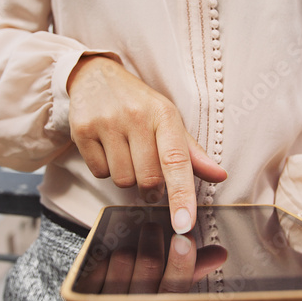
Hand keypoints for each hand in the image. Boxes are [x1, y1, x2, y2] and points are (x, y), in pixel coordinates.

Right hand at [67, 56, 226, 233]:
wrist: (96, 76)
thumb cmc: (139, 104)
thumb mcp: (169, 120)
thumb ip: (192, 152)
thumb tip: (219, 176)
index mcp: (163, 114)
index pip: (176, 161)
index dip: (181, 196)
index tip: (183, 224)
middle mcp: (135, 116)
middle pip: (148, 179)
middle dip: (151, 187)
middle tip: (149, 171)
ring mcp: (106, 122)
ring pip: (122, 180)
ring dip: (128, 177)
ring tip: (126, 153)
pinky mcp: (82, 130)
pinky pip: (99, 173)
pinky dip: (106, 169)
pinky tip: (108, 149)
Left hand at [73, 222, 227, 293]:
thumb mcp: (171, 291)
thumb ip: (195, 270)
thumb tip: (220, 253)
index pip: (174, 290)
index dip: (181, 264)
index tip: (185, 239)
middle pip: (147, 267)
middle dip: (152, 241)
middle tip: (153, 228)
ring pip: (123, 259)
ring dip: (129, 249)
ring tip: (132, 252)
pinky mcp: (87, 297)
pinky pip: (99, 263)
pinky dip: (108, 256)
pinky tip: (114, 261)